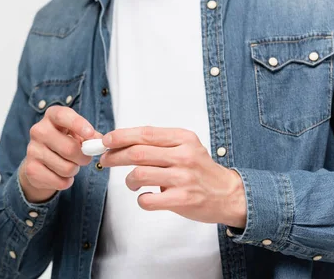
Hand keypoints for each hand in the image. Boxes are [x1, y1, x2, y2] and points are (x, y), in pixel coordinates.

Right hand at [20, 106, 100, 202]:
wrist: (40, 162)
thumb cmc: (64, 143)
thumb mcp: (77, 134)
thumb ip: (90, 136)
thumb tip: (99, 141)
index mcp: (51, 117)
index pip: (62, 116)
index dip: (78, 124)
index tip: (90, 134)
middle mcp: (38, 130)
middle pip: (70, 148)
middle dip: (84, 157)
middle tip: (84, 158)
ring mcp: (32, 150)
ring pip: (66, 168)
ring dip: (74, 170)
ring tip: (69, 165)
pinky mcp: (31, 169)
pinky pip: (60, 181)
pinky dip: (66, 181)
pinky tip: (60, 175)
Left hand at [99, 126, 246, 227]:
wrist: (228, 194)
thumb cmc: (198, 169)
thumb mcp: (184, 146)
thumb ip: (158, 142)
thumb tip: (120, 141)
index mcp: (182, 138)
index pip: (144, 133)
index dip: (120, 136)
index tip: (105, 140)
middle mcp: (183, 156)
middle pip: (137, 152)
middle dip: (115, 156)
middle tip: (105, 160)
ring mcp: (183, 178)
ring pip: (139, 174)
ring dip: (128, 180)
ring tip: (131, 182)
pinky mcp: (182, 200)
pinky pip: (148, 199)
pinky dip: (140, 199)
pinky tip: (145, 197)